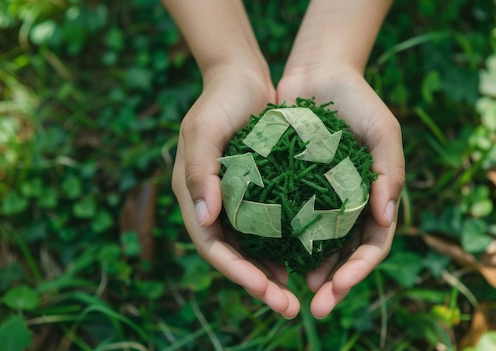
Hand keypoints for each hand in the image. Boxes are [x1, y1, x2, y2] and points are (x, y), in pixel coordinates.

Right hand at [172, 66, 299, 318]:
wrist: (241, 78)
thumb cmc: (220, 101)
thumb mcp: (204, 131)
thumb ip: (200, 173)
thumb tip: (203, 220)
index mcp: (193, 196)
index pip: (212, 245)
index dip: (236, 272)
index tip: (264, 291)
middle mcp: (212, 204)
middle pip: (233, 256)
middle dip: (257, 284)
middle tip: (286, 307)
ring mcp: (234, 201)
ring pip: (251, 248)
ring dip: (271, 273)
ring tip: (296, 295)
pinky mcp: (255, 193)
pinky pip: (267, 228)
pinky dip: (281, 247)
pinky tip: (303, 261)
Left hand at [277, 64, 404, 317]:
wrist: (318, 74)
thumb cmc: (357, 100)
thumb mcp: (382, 129)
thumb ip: (390, 171)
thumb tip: (385, 216)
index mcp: (376, 198)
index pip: (373, 244)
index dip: (359, 270)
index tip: (338, 286)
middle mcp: (349, 206)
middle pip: (345, 255)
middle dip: (334, 284)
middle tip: (317, 307)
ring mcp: (322, 200)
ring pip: (317, 247)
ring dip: (309, 272)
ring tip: (292, 290)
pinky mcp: (294, 190)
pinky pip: (290, 222)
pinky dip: (284, 244)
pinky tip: (271, 258)